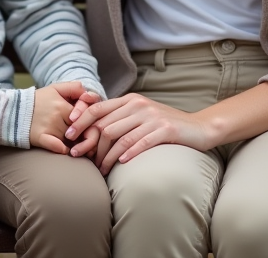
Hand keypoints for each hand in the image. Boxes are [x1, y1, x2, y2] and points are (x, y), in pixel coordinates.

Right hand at [29, 81, 84, 153]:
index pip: (83, 115)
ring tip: (76, 142)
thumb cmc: (37, 100)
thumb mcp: (54, 88)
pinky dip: (63, 149)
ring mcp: (49, 128)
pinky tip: (66, 150)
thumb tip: (87, 94)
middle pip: (77, 128)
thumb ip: (73, 88)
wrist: (14, 110)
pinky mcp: (41, 138)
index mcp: (62, 105)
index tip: (87, 124)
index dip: (86, 120)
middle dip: (82, 132)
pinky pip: (57, 147)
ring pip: (70, 138)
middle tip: (85, 135)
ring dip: (74, 141)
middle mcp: (57, 116)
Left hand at [64, 93, 213, 174]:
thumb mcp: (141, 115)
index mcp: (130, 100)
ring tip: (100, 168)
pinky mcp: (166, 129)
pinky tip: (121, 163)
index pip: (98, 108)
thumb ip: (120, 118)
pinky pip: (141, 142)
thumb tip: (91, 130)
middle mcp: (139, 105)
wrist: (199, 127)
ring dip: (106, 155)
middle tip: (80, 158)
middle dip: (89, 144)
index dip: (80, 121)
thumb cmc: (165, 125)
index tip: (68, 136)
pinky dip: (129, 153)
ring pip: (120, 137)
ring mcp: (152, 117)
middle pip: (105, 125)